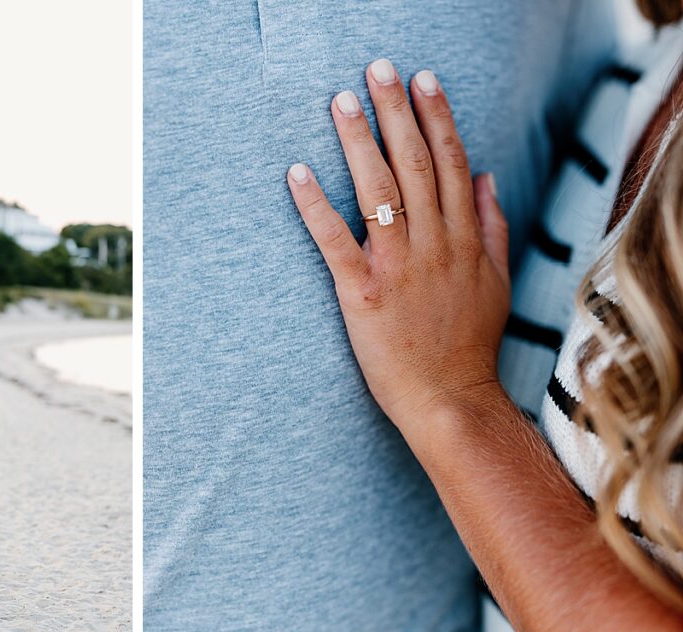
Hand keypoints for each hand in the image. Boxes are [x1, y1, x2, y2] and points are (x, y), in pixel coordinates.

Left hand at [287, 60, 509, 428]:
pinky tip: (297, 173)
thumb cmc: (468, 343)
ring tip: (340, 102)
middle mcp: (434, 244)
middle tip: (377, 69)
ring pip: (377, 192)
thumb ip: (492, 226)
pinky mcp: (363, 294)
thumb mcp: (496, 281)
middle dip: (395, 112)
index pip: (450, 163)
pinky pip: (336, 241)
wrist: (449, 399)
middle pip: (414, 164)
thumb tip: (486, 177)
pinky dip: (315, 206)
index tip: (423, 80)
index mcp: (463, 238)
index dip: (436, 117)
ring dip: (357, 143)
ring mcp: (398, 267)